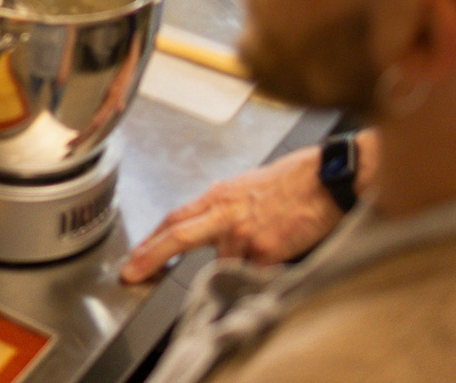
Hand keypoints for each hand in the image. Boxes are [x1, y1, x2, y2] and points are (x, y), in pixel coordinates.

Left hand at [120, 147, 345, 283]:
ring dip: (238, 265)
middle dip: (150, 256)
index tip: (135, 255)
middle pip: (178, 236)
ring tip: (267, 242)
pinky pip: (254, 274)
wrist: (325, 181)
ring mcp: (244, 234)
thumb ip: (225, 209)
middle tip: (130, 274)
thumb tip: (210, 227)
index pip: (175, 218)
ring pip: (226, 265)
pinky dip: (261, 272)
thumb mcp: (247, 187)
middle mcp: (226, 215)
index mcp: (219, 197)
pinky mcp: (265, 252)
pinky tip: (277, 254)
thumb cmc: (292, 181)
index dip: (152, 237)